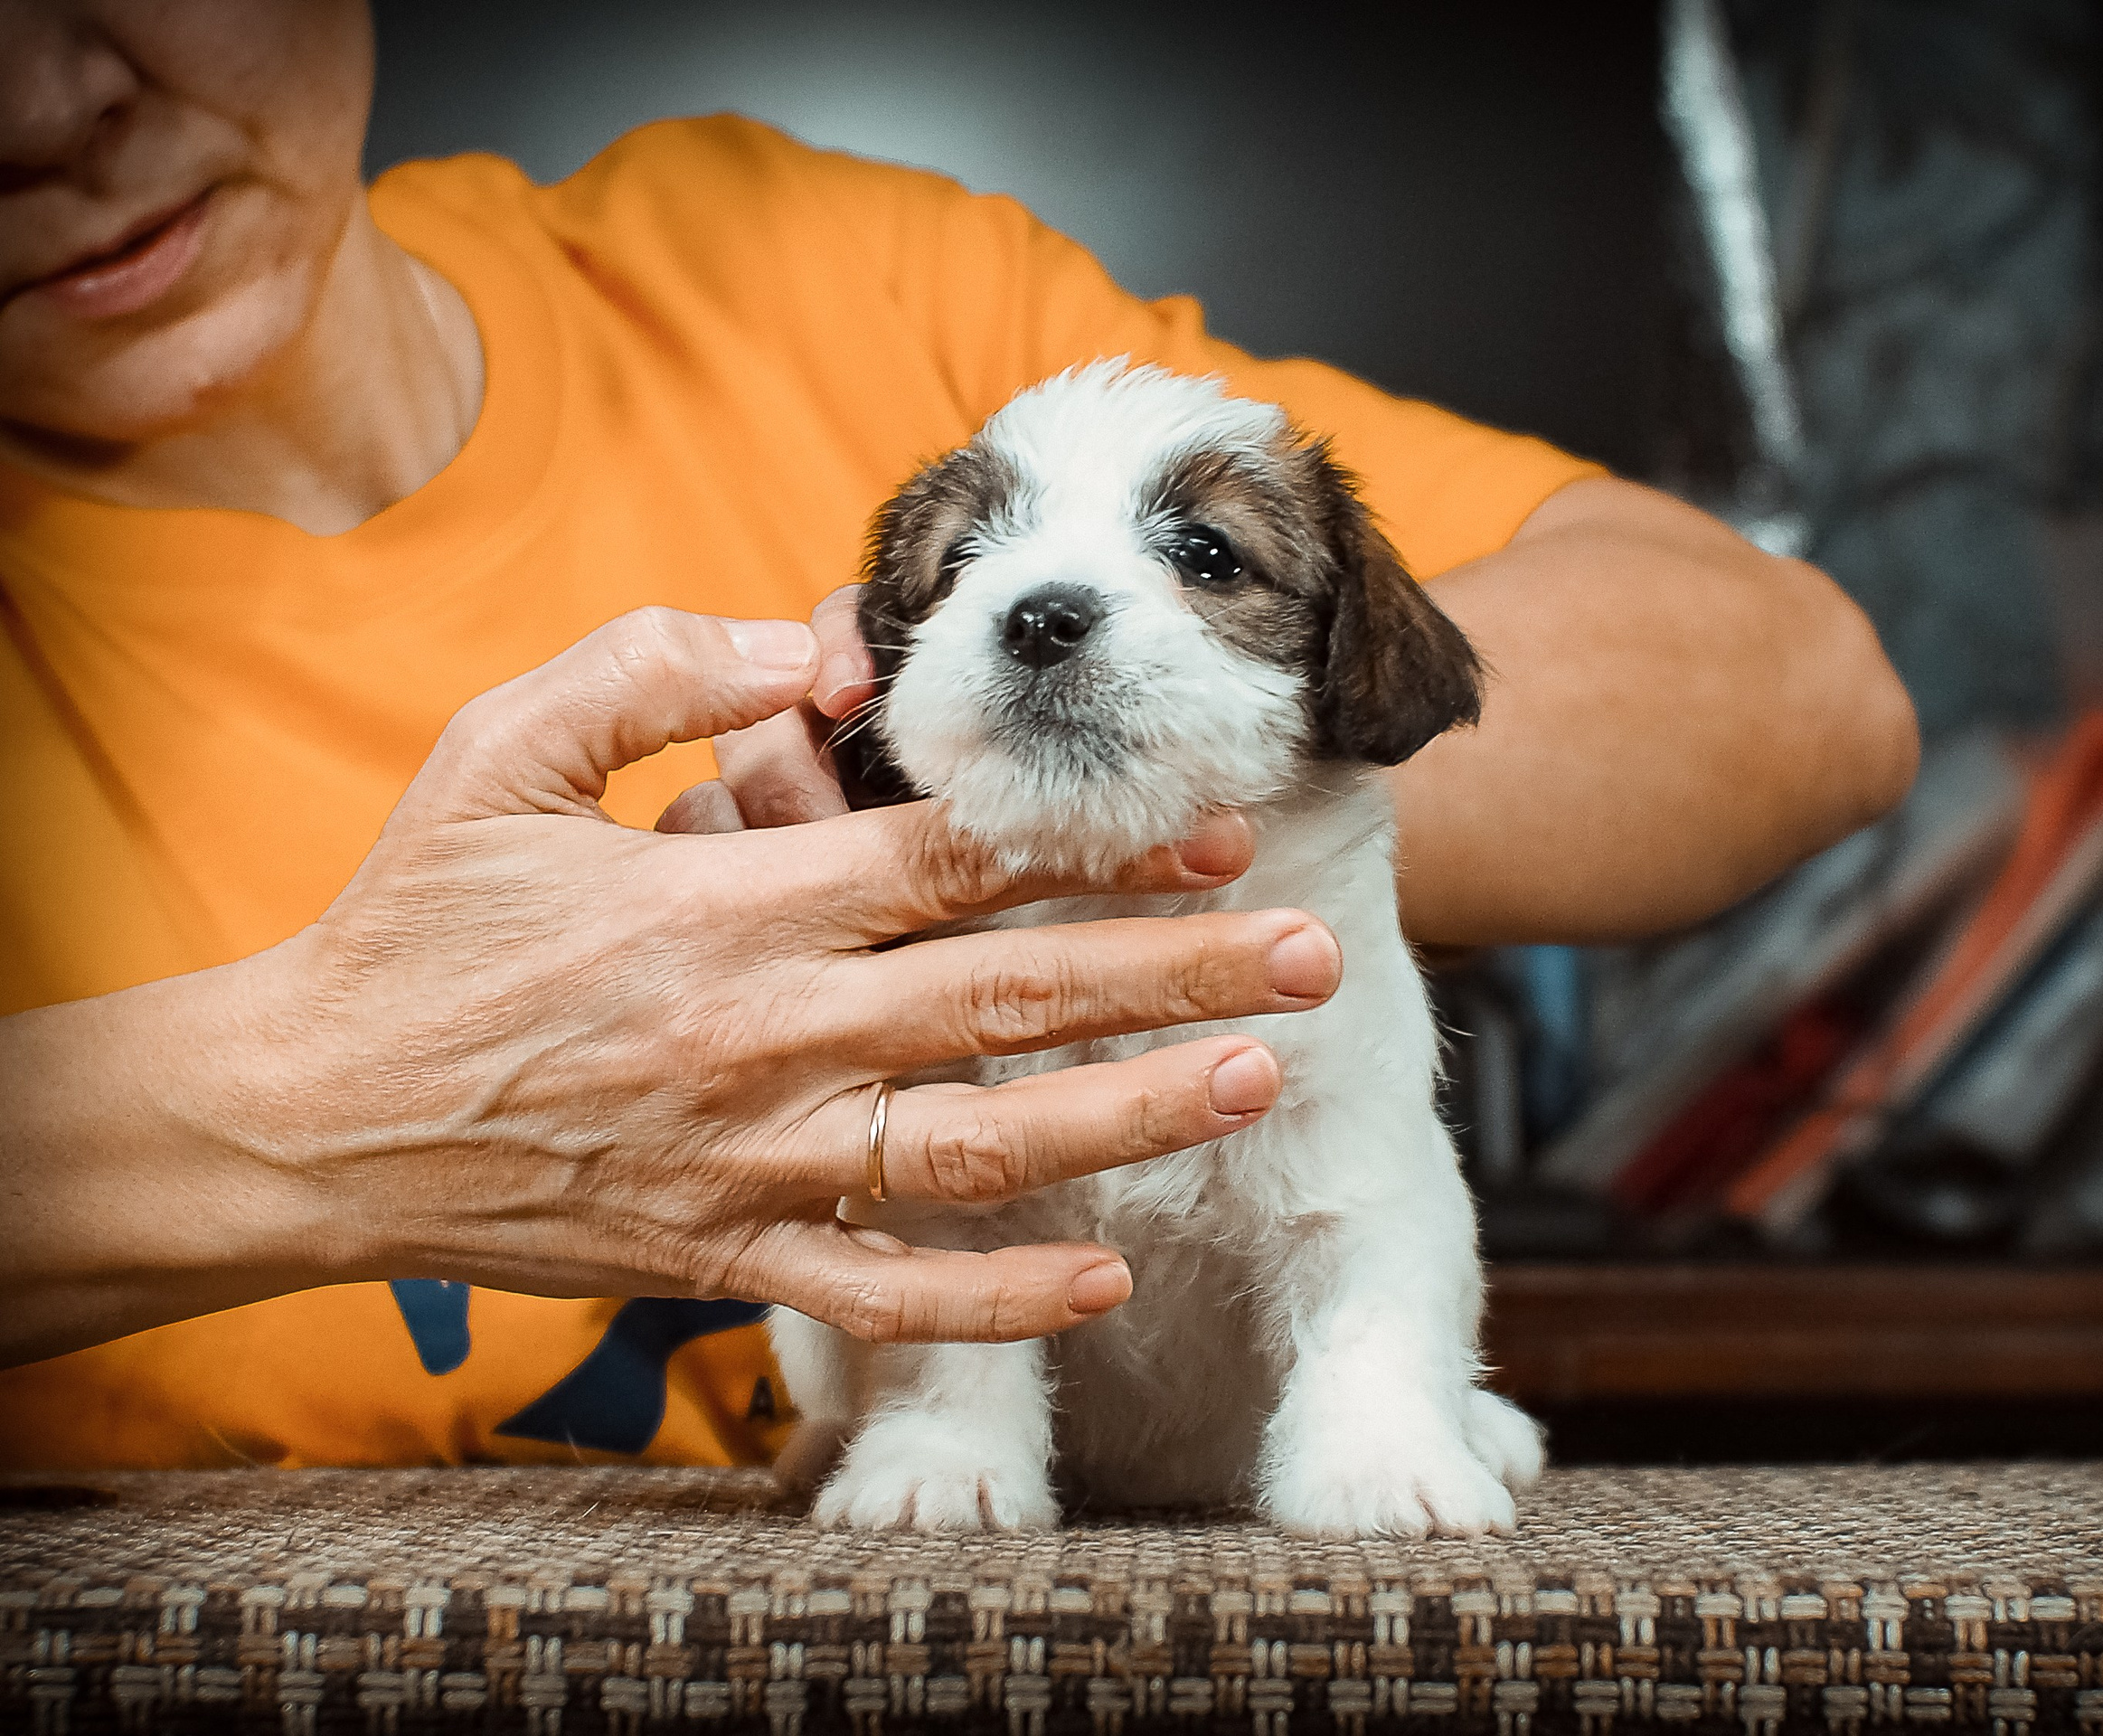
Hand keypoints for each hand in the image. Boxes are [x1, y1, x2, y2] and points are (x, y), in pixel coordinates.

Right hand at [0, 608, 1341, 1364]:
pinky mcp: (725, 1255)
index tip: (1215, 827)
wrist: (302, 1122)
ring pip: (980, 1149)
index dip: (1096, 847)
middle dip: (1175, 975)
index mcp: (721, 906)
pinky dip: (998, 1297)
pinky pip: (884, 1295)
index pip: (952, 867)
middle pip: (1009, 1002)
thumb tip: (814, 641)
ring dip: (1131, 1118)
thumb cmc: (410, 925)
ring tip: (1257, 1086)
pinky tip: (1107, 1277)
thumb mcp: (498, 747)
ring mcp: (753, 1160)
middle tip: (1307, 953)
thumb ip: (653, 666)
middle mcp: (762, 1036)